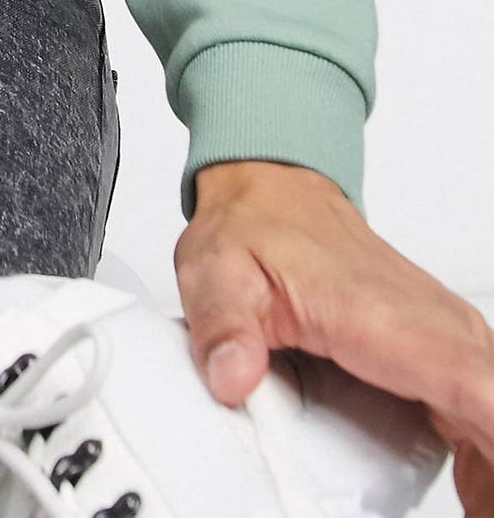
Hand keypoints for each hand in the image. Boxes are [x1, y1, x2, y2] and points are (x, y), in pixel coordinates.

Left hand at [177, 159, 493, 514]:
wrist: (275, 196)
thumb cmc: (257, 230)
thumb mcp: (217, 273)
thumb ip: (224, 328)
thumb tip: (233, 378)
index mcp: (384, 317)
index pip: (474, 381)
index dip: (493, 430)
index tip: (484, 486)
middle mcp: (431, 327)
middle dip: (490, 476)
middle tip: (471, 510)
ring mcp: (447, 338)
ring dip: (487, 472)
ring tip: (471, 506)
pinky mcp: (446, 350)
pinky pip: (486, 408)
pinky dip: (484, 452)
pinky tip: (473, 494)